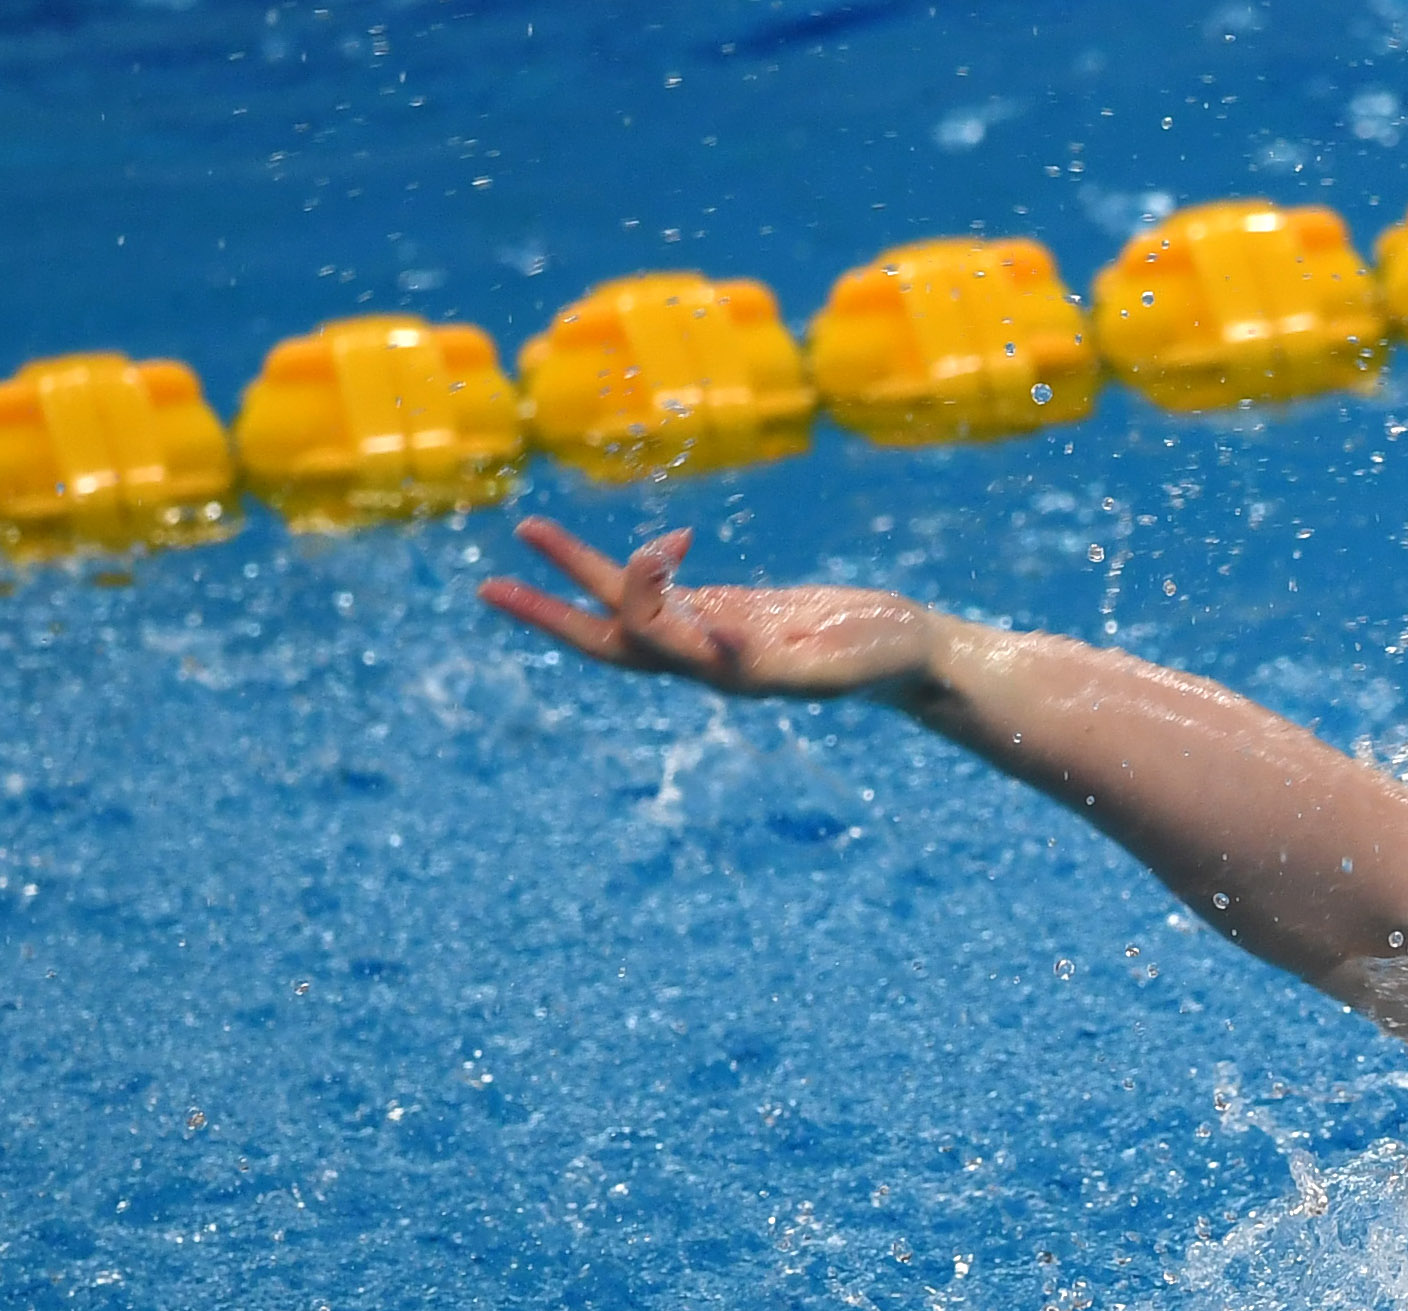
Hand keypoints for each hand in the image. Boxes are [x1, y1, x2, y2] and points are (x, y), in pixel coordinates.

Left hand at [478, 517, 947, 700]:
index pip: (648, 636)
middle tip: (485, 588)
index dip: (641, 591)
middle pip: (606, 641)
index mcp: (723, 674)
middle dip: (547, 614)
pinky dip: (648, 565)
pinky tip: (659, 544)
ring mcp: (713, 639)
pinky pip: (667, 593)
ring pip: (627, 611)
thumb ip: (778, 659)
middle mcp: (703, 661)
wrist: (911, 659)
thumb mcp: (834, 660)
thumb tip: (713, 645)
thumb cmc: (883, 660)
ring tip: (529, 528)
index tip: (671, 546)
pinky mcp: (732, 617)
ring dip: (576, 574)